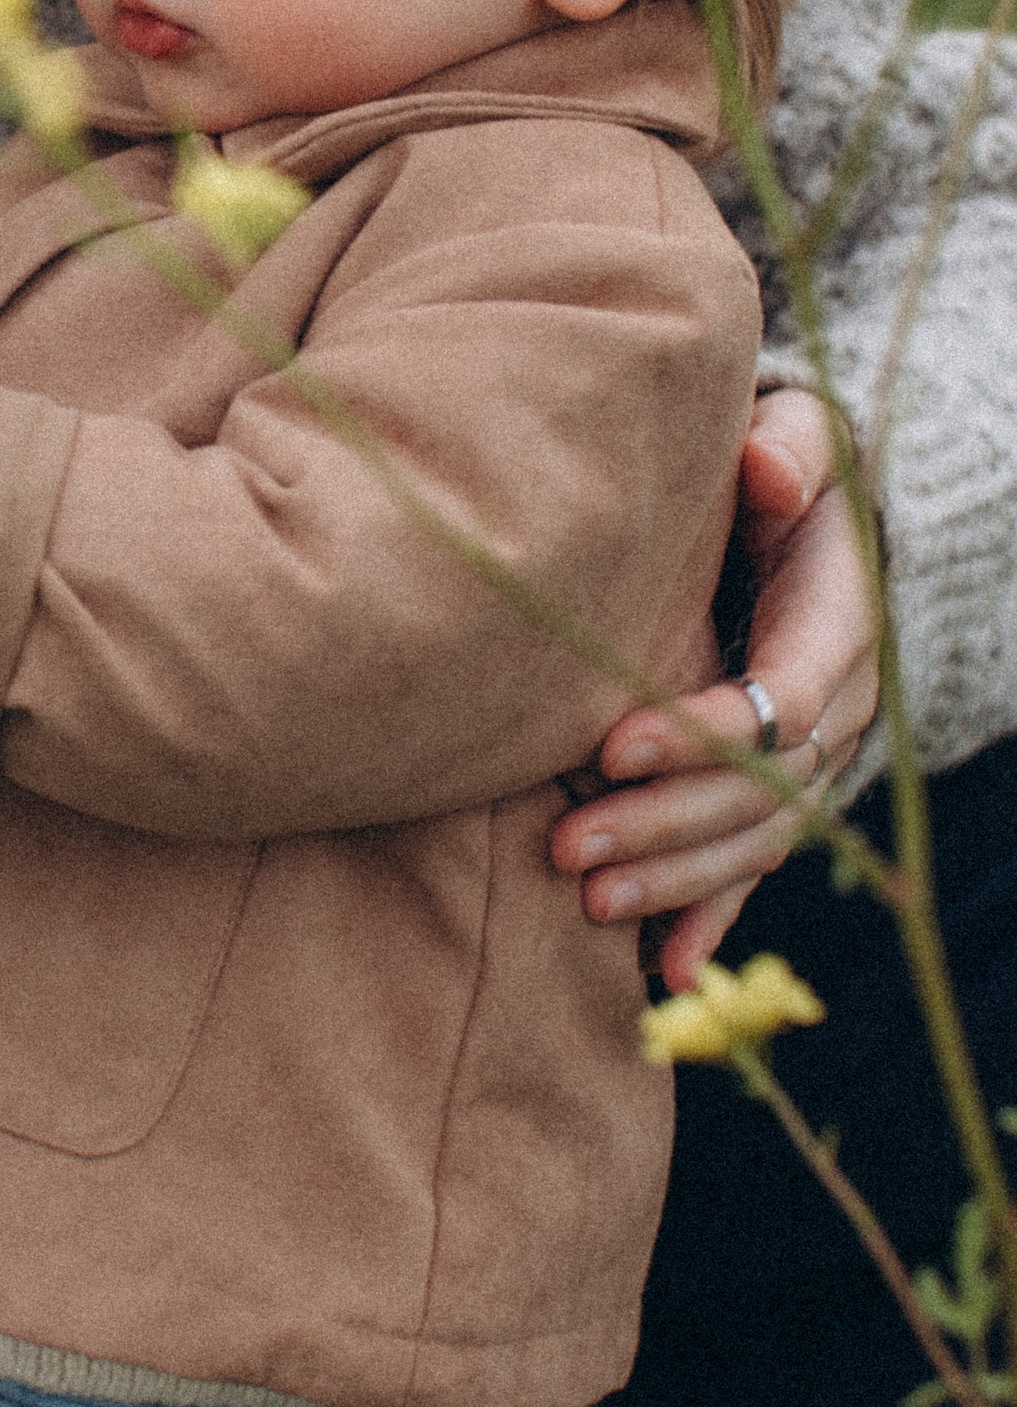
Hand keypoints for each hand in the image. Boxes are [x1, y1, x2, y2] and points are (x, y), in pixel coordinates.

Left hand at [553, 387, 880, 992]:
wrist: (812, 510)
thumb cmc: (780, 463)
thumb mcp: (797, 437)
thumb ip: (785, 447)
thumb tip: (766, 470)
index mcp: (839, 621)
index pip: (782, 697)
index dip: (702, 731)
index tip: (608, 746)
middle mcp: (837, 703)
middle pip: (765, 787)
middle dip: (667, 823)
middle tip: (567, 844)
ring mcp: (815, 755)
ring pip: (757, 837)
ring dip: (676, 879)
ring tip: (587, 901)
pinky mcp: (781, 786)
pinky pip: (755, 863)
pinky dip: (712, 917)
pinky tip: (664, 969)